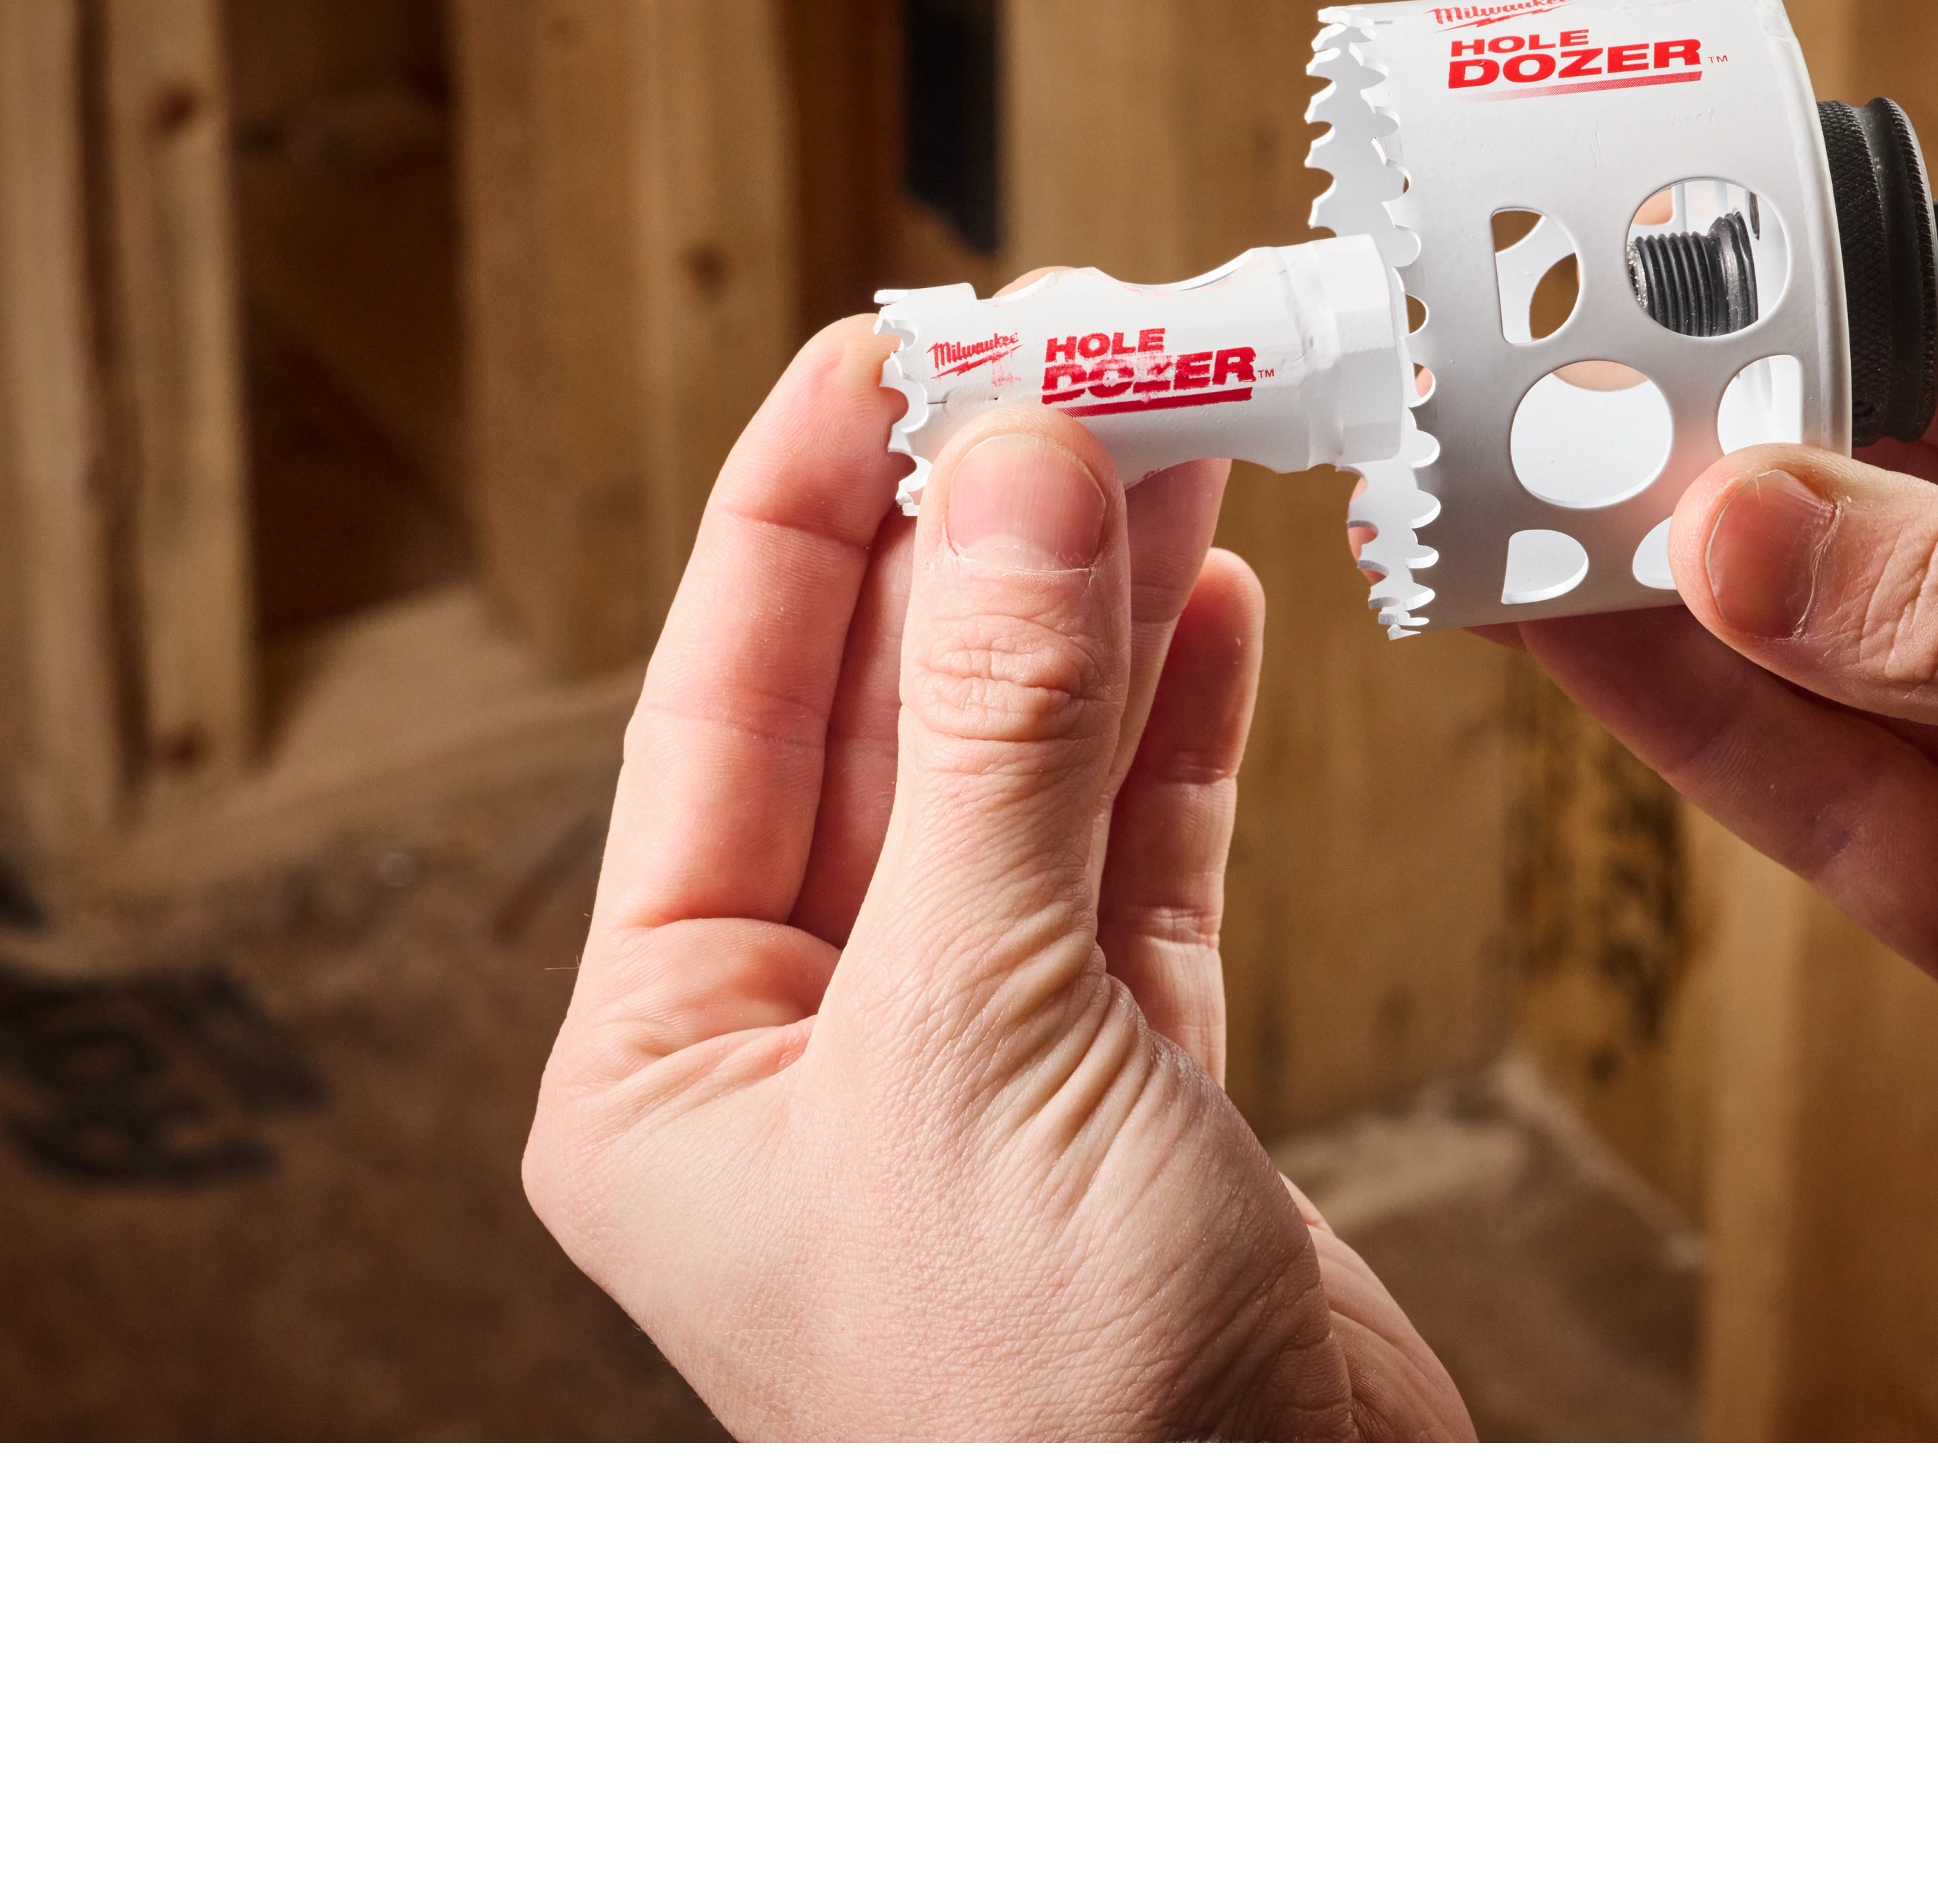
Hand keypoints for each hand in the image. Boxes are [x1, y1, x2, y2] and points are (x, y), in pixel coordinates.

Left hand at [523, 318, 1471, 1441]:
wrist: (1270, 1598)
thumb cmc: (1046, 1412)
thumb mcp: (981, 1036)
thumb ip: (1000, 745)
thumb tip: (1014, 473)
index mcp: (667, 1054)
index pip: (722, 707)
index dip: (806, 506)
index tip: (888, 339)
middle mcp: (806, 1043)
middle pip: (894, 714)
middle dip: (984, 535)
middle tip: (1080, 355)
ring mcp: (974, 1056)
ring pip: (1029, 767)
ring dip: (1098, 599)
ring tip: (1177, 429)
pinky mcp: (1129, 1083)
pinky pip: (1135, 857)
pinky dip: (1177, 727)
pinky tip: (1208, 599)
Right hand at [1517, 297, 1937, 1442]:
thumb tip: (1750, 527)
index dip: (1846, 325)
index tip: (1683, 296)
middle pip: (1903, 506)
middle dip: (1735, 457)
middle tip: (1555, 403)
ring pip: (1834, 654)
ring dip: (1678, 588)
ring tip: (1517, 508)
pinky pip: (1827, 796)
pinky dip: (1702, 724)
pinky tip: (1585, 640)